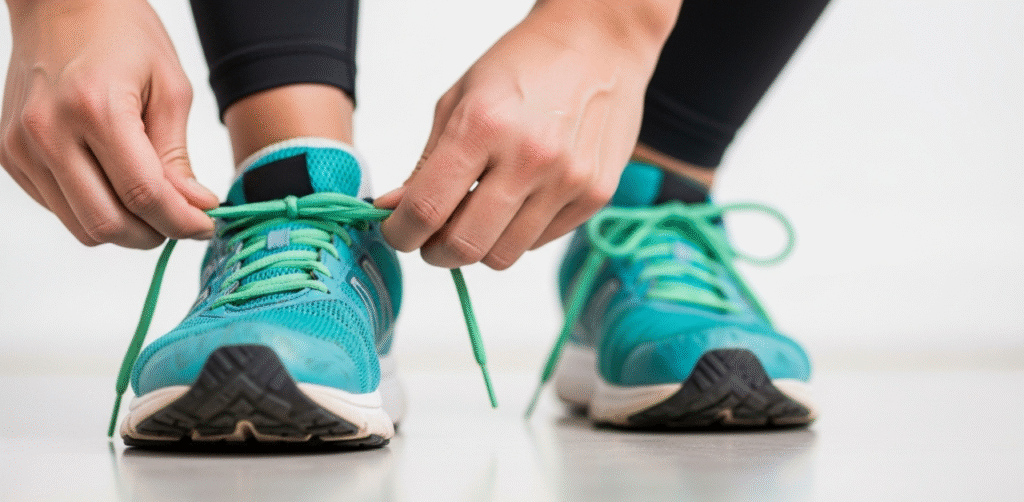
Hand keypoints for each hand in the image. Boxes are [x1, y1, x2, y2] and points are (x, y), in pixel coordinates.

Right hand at [0, 0, 217, 247]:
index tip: (207, 225)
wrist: (60, 3)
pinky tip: (115, 184)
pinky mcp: (9, 155)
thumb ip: (177, 156)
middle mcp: (48, 131)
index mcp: (95, 108)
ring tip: (153, 204)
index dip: (182, 222)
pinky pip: (58, 208)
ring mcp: (21, 146)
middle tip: (183, 221)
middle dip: (155, 234)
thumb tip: (195, 207)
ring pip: (81, 226)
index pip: (143, 194)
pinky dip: (94, 209)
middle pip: (107, 223)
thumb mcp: (169, 89)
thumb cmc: (122, 34)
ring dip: (125, 229)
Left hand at [378, 0, 678, 269]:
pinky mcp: (595, 196)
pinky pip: (539, 242)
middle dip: (436, 252)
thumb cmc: (524, 64)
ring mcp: (568, 181)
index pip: (426, 208)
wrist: (599, 43)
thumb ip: (426, 162)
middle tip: (432, 237)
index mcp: (484, 125)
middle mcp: (529, 157)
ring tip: (477, 215)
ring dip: (479, 245)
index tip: (397, 232)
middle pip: (465, 246)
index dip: (400, 233)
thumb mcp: (459, 99)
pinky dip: (518, 233)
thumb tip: (393, 208)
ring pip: (503, 256)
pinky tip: (519, 199)